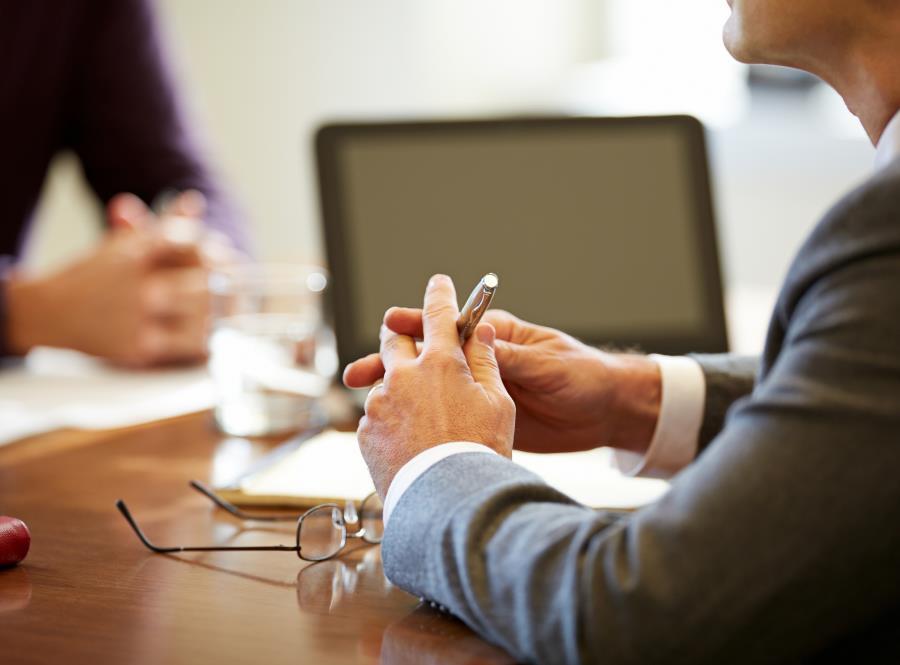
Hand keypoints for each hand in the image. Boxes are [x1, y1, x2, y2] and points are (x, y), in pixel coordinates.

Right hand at [4, 192, 231, 366]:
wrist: (49, 313)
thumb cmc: (96, 278)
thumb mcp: (126, 244)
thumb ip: (164, 225)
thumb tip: (194, 201)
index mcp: (138, 249)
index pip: (195, 244)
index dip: (217, 254)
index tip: (227, 262)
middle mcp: (139, 281)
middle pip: (208, 282)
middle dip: (226, 287)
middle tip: (238, 293)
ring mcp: (139, 316)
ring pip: (205, 316)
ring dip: (221, 316)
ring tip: (227, 317)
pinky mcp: (139, 348)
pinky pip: (190, 346)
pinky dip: (207, 343)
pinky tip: (211, 340)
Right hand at [345, 309, 660, 455]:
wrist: (605, 414)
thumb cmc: (582, 376)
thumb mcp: (546, 365)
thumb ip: (509, 357)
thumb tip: (475, 343)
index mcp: (495, 337)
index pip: (446, 325)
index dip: (416, 322)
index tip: (390, 323)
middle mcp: (479, 362)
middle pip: (426, 359)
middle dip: (391, 362)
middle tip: (360, 374)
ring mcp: (476, 391)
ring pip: (428, 392)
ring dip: (397, 397)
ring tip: (366, 405)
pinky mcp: (482, 418)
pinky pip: (444, 418)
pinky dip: (418, 423)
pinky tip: (395, 433)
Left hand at [346, 275, 514, 498]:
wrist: (445, 502)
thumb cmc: (480, 453)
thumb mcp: (498, 405)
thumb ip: (486, 363)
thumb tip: (480, 334)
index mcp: (439, 363)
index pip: (438, 314)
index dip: (439, 294)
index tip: (439, 282)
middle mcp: (402, 376)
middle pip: (392, 339)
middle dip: (400, 332)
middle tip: (407, 336)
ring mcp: (379, 404)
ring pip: (384, 381)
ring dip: (398, 386)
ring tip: (421, 415)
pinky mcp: (365, 431)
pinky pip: (377, 414)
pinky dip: (391, 419)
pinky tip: (410, 441)